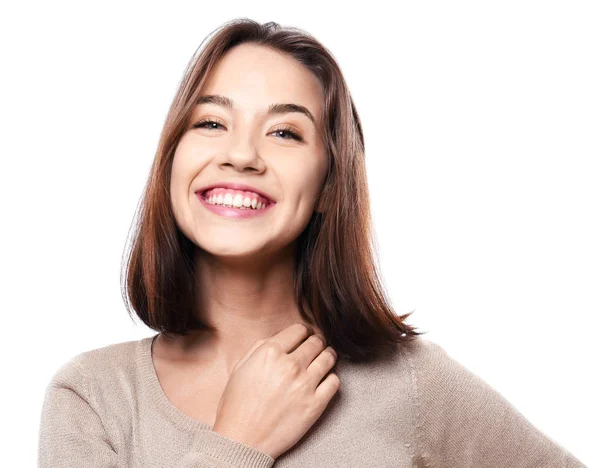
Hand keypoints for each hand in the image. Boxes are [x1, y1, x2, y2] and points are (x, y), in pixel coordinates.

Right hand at [212, 322, 339, 459]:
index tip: (304, 336)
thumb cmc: (237, 405)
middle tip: (314, 348)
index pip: (299, 329)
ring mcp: (305, 384)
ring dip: (327, 356)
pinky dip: (330, 379)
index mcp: (270, 352)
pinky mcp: (316, 404)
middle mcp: (290, 365)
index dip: (303, 332)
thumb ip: (260, 347)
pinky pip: (334, 381)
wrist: (241, 440)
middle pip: (316, 341)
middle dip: (315, 342)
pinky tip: (323, 381)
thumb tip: (280, 338)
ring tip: (323, 359)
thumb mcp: (240, 367)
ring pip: (329, 357)